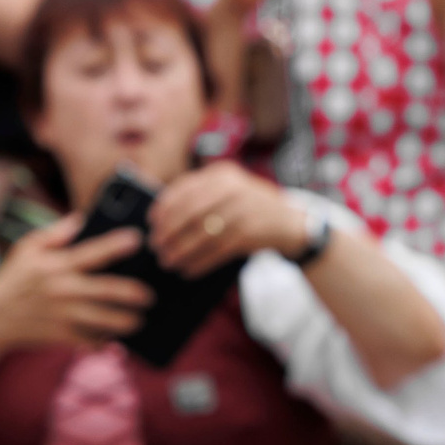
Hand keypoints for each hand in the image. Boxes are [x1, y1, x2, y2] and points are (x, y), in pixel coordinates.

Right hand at [0, 216, 153, 345]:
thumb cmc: (13, 280)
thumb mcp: (26, 249)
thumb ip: (55, 233)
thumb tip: (81, 218)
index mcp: (57, 264)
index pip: (93, 252)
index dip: (117, 244)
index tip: (138, 239)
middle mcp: (62, 289)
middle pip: (107, 290)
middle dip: (133, 293)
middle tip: (149, 295)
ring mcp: (62, 315)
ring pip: (104, 320)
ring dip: (125, 322)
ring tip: (139, 321)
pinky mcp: (60, 336)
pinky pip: (90, 341)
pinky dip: (104, 342)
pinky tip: (116, 341)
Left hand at [150, 163, 306, 275]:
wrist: (292, 223)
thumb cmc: (252, 209)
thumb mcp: (230, 190)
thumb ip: (203, 196)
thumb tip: (163, 217)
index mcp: (222, 174)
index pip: (185, 188)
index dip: (165, 206)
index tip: (153, 222)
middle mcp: (232, 187)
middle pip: (190, 211)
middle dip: (169, 231)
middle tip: (156, 246)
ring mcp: (242, 210)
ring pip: (201, 233)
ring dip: (181, 250)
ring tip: (167, 262)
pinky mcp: (249, 233)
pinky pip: (216, 250)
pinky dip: (199, 262)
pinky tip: (188, 270)